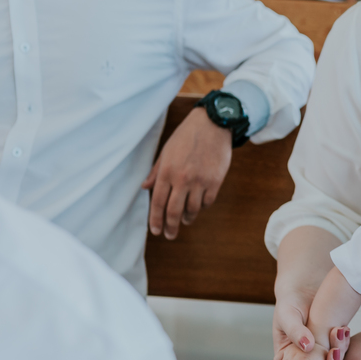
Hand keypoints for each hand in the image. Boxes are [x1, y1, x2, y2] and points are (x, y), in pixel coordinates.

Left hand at [143, 108, 232, 239]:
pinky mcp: (215, 181)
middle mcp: (182, 179)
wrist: (212, 124)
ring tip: (185, 219)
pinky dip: (202, 206)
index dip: (155, 220)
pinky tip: (199, 205)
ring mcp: (200, 181)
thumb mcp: (166, 151)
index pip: (158, 202)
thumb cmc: (186, 136)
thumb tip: (145, 187)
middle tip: (170, 235)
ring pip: (192, 209)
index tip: (155, 231)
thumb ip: (156, 171)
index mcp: (167, 171)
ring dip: (187, 218)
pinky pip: (207, 202)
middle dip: (171, 227)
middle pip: (174, 211)